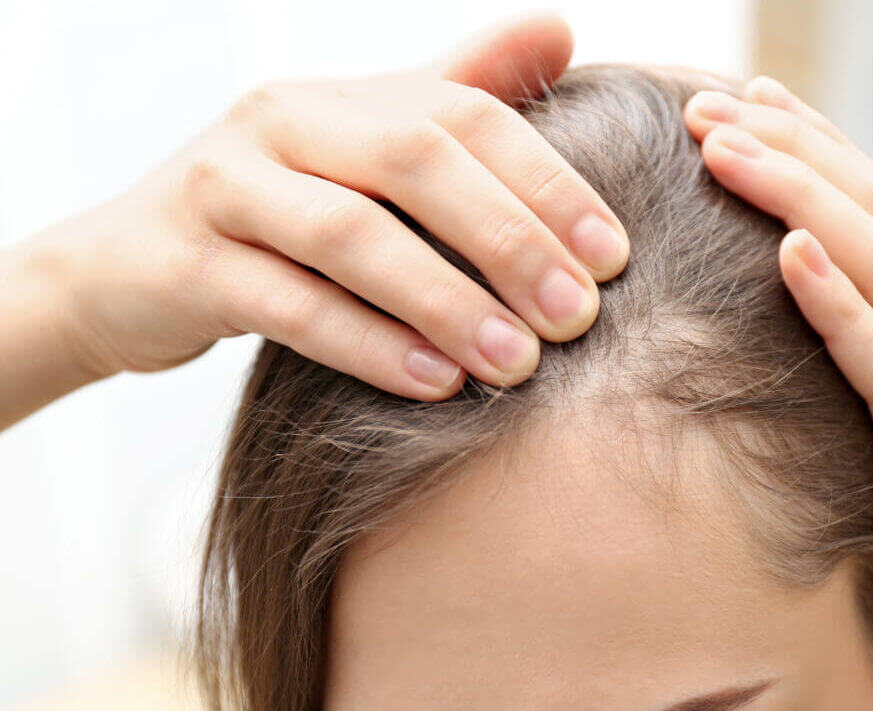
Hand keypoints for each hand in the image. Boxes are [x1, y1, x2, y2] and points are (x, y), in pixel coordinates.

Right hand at [7, 14, 627, 420]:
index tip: (617, 258)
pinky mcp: (184, 263)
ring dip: (447, 301)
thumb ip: (458, 93)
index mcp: (342, 93)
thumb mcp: (365, 151)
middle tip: (579, 317)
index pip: (467, 115)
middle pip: (415, 162)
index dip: (549, 183)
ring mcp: (224, 187)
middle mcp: (282, 120)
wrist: (124, 270)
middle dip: (509, 240)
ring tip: (519, 363)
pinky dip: (368, 343)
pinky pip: (287, 303)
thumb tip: (560, 29)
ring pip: (350, 235)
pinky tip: (434, 383)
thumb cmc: (278, 214)